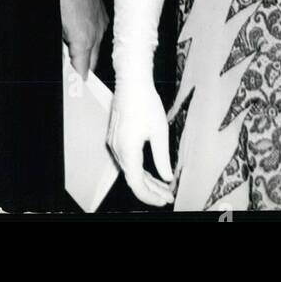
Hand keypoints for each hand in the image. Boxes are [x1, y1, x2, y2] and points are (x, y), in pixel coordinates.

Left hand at [59, 0, 107, 80]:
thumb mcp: (57, 26)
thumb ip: (64, 48)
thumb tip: (66, 61)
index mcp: (84, 38)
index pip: (83, 70)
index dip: (76, 78)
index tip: (73, 85)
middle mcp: (97, 32)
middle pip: (91, 61)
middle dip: (81, 67)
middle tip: (70, 71)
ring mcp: (101, 22)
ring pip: (95, 46)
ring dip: (85, 51)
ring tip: (71, 49)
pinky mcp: (102, 13)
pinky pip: (98, 32)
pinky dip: (89, 37)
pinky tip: (76, 31)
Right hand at [106, 80, 174, 206]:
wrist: (131, 81)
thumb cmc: (146, 102)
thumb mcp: (160, 132)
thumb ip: (162, 158)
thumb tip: (167, 177)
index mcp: (128, 150)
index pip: (136, 184)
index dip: (150, 196)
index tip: (165, 200)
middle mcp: (117, 148)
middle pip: (132, 179)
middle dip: (150, 190)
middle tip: (167, 196)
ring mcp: (114, 142)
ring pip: (129, 170)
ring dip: (145, 180)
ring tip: (163, 186)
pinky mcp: (115, 137)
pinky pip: (126, 160)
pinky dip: (139, 169)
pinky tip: (151, 171)